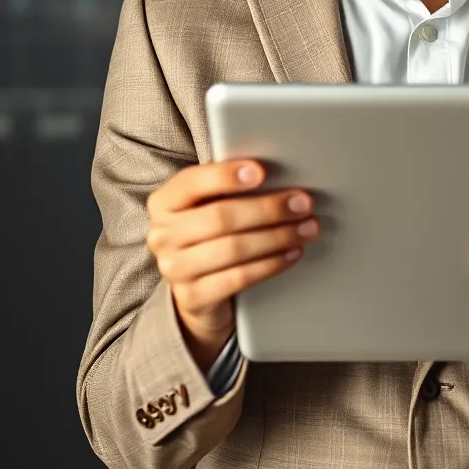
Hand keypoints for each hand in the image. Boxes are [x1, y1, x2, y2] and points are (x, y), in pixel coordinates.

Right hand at [145, 161, 318, 368]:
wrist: (195, 288)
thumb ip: (228, 187)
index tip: (261, 171)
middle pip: (220, 217)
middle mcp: (162, 234)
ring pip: (234, 248)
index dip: (226, 176)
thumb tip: (276, 173)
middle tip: (302, 203)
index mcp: (164, 202)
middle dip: (268, 209)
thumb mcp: (208, 205)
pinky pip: (240, 278)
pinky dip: (272, 264)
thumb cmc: (210, 233)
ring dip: (278, 236)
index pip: (192, 182)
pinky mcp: (193, 297)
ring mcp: (174, 269)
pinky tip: (292, 252)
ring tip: (306, 228)